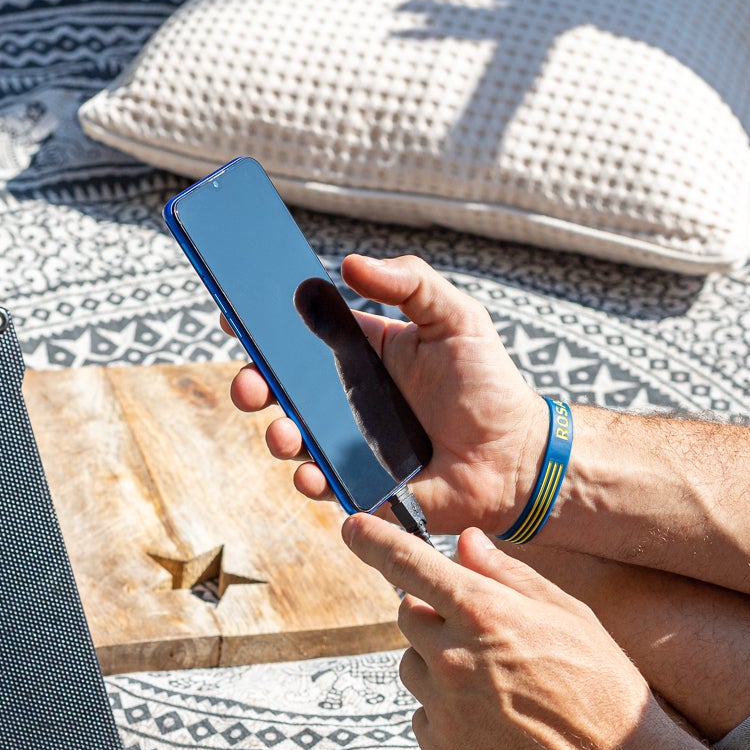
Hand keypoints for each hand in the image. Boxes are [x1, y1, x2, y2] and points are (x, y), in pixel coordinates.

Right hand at [228, 254, 550, 534]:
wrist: (517, 456)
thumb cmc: (489, 384)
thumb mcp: (457, 316)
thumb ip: (410, 282)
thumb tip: (349, 262)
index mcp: (360, 352)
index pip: (299, 334)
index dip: (262, 324)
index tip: (233, 313)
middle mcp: (345, 398)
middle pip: (281, 388)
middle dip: (254, 383)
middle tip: (252, 382)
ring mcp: (349, 444)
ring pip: (292, 438)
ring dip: (276, 435)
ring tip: (284, 432)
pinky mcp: (362, 486)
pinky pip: (324, 485)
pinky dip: (310, 480)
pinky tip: (312, 473)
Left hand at [343, 512, 686, 749]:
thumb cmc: (603, 685)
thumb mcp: (569, 615)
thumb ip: (508, 575)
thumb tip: (465, 542)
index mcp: (484, 612)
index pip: (407, 564)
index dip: (373, 540)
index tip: (352, 528)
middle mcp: (452, 657)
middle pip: (407, 615)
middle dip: (434, 615)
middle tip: (484, 635)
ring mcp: (442, 707)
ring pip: (412, 665)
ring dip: (438, 664)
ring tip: (496, 685)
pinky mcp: (440, 749)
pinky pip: (423, 712)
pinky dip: (445, 709)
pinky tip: (493, 719)